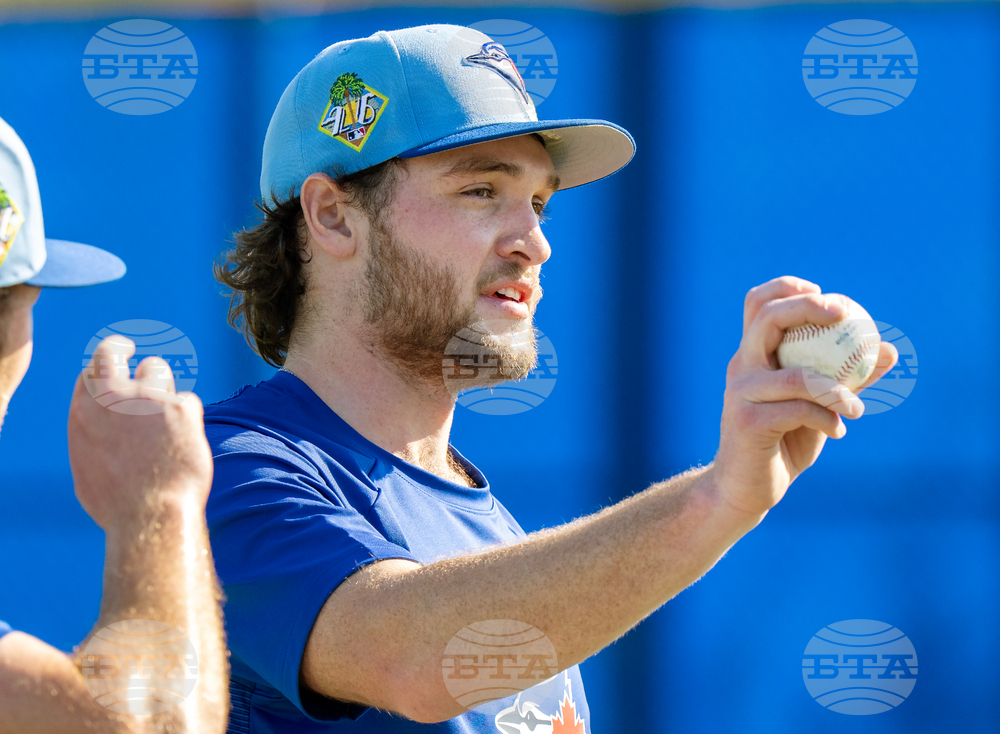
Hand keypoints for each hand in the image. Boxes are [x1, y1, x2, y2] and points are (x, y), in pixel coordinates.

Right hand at [68, 336, 212, 530]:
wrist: (150, 515)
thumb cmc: (119, 505)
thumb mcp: (88, 469)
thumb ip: (93, 437)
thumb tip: (100, 428)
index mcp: (84, 412)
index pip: (90, 371)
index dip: (103, 363)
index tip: (115, 358)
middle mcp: (110, 398)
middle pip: (113, 352)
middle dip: (122, 348)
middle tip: (136, 352)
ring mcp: (146, 399)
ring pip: (158, 370)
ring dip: (162, 388)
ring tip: (167, 424)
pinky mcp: (179, 406)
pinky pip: (187, 402)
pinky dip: (187, 420)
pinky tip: (184, 446)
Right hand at [712, 276, 897, 517]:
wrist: (745, 488)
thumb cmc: (784, 441)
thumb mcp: (818, 405)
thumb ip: (846, 378)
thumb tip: (889, 351)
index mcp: (752, 355)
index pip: (758, 304)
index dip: (787, 287)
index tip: (827, 296)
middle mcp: (742, 367)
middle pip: (767, 318)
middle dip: (808, 308)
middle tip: (844, 314)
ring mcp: (741, 393)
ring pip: (796, 376)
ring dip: (837, 389)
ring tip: (856, 407)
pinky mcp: (747, 422)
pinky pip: (799, 411)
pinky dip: (827, 419)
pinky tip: (837, 431)